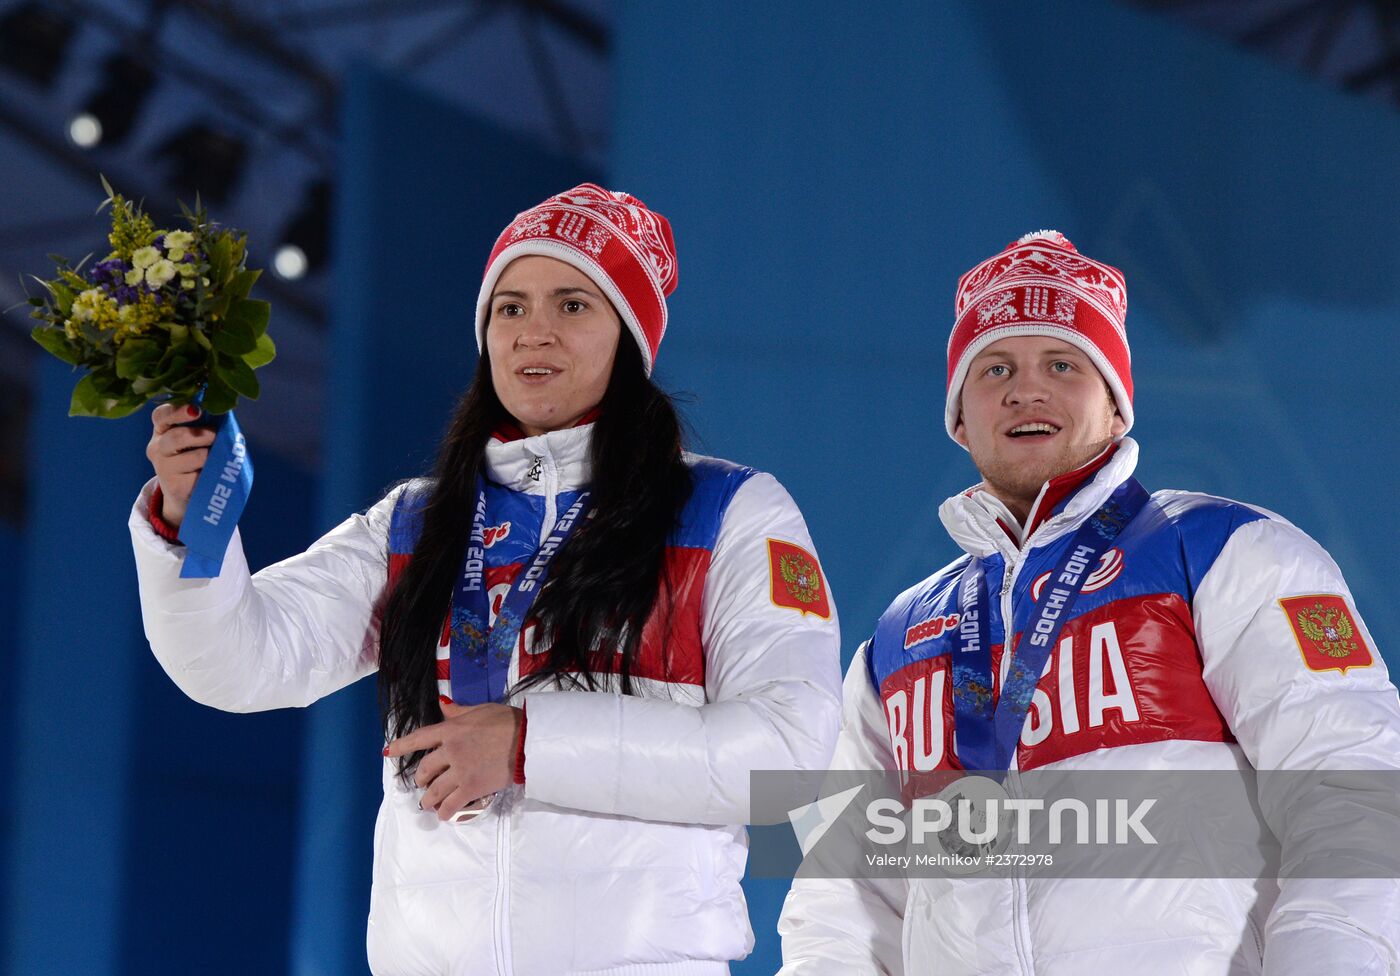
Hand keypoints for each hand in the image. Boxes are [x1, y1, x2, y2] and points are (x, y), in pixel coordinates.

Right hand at [146, 403, 214, 526]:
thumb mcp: (194, 436)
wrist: (184, 490)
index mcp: (161, 429)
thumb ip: (201, 422)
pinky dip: (212, 472)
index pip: (161, 415)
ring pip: (197, 456)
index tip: (196, 410)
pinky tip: (210, 473)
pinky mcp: (175, 486)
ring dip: (212, 455)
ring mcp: (164, 468)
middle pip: (178, 436)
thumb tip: (222, 411)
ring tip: (215, 457)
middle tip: (216, 436)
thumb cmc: (193, 454)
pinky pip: (202, 475)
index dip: (177, 411)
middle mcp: (157, 447)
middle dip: (204, 434)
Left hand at [385, 701, 523, 821]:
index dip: (402, 746)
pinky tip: (444, 815)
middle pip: (425, 769)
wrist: (526, 740)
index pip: (419, 738)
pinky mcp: (471, 788)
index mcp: (450, 730)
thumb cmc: (506, 721)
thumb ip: (458, 711)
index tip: (388, 752)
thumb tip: (443, 705)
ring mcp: (459, 771)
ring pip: (434, 790)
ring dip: (429, 800)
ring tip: (428, 804)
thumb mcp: (480, 710)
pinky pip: (451, 804)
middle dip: (421, 779)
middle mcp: (450, 751)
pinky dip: (445, 812)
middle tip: (424, 784)